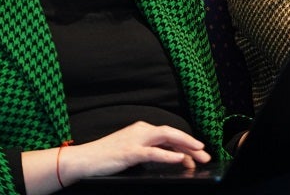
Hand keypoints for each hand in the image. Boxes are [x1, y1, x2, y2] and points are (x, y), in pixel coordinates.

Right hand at [61, 121, 210, 182]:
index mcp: (143, 129)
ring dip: (185, 146)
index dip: (186, 144)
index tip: (198, 154)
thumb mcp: (133, 152)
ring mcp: (136, 140)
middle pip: (173, 134)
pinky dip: (168, 155)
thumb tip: (173, 158)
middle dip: (191, 144)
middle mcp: (142, 130)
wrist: (83, 160)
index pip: (170, 134)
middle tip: (206, 155)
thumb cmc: (107, 157)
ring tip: (199, 153)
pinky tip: (179, 159)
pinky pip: (153, 152)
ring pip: (167, 138)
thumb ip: (151, 151)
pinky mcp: (130, 152)